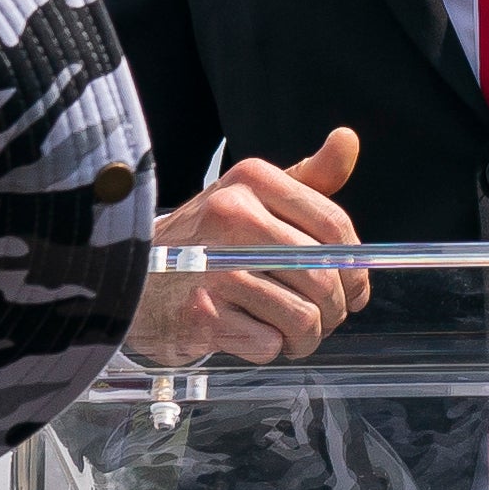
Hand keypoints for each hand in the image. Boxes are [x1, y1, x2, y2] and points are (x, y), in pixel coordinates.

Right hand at [130, 128, 369, 366]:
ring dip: (306, 337)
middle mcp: (231, 216)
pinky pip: (270, 343)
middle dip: (334, 309)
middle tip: (322, 318)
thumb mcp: (251, 198)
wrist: (134, 282)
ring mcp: (214, 266)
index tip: (354, 288)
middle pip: (323, 275)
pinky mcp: (201, 314)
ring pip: (303, 317)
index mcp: (250, 181)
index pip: (333, 225)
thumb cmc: (204, 243)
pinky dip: (272, 349)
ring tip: (290, 333)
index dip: (355, 267)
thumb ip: (306, 178)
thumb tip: (348, 140)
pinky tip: (254, 336)